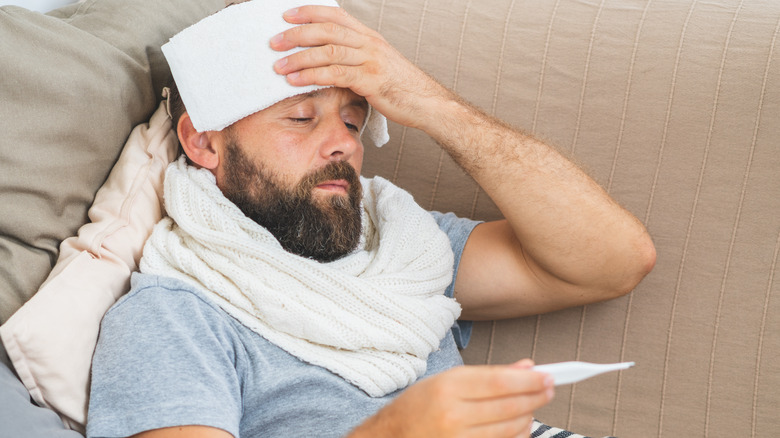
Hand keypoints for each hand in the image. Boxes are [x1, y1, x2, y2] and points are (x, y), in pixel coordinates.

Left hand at [270, 5, 451, 130]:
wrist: (428, 103)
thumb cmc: (401, 88)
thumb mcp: (378, 65)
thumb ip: (356, 58)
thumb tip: (329, 62)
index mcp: (369, 37)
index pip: (335, 16)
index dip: (309, 12)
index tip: (286, 15)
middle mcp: (369, 44)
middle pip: (327, 31)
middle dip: (297, 34)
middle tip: (274, 42)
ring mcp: (371, 61)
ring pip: (328, 51)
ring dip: (300, 57)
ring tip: (278, 65)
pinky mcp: (371, 81)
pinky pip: (336, 74)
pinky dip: (312, 76)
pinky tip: (296, 80)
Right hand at [348, 359, 553, 437]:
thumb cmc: (418, 406)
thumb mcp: (446, 380)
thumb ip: (488, 374)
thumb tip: (527, 367)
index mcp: (447, 387)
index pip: (499, 382)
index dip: (528, 380)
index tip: (547, 376)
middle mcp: (452, 415)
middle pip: (509, 406)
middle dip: (536, 396)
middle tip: (551, 388)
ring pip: (510, 429)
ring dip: (529, 417)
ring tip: (534, 406)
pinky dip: (517, 435)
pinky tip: (521, 425)